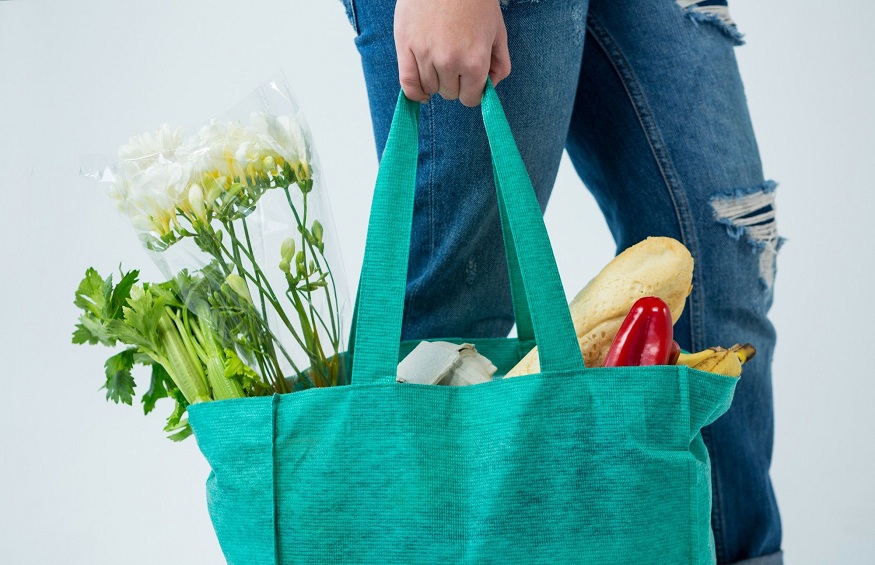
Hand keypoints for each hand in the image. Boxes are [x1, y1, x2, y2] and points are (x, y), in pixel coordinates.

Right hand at [394, 0, 510, 106]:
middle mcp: (449, 63)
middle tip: (455, 61)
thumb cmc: (475, 1)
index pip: (471, 99)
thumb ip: (500, 63)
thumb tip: (491, 87)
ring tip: (440, 61)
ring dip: (436, 81)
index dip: (472, 91)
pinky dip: (415, 92)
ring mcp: (425, 56)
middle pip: (450, 94)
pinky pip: (408, 84)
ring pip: (430, 89)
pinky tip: (422, 92)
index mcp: (475, 61)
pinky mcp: (406, 47)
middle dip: (455, 83)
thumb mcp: (498, 31)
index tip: (470, 81)